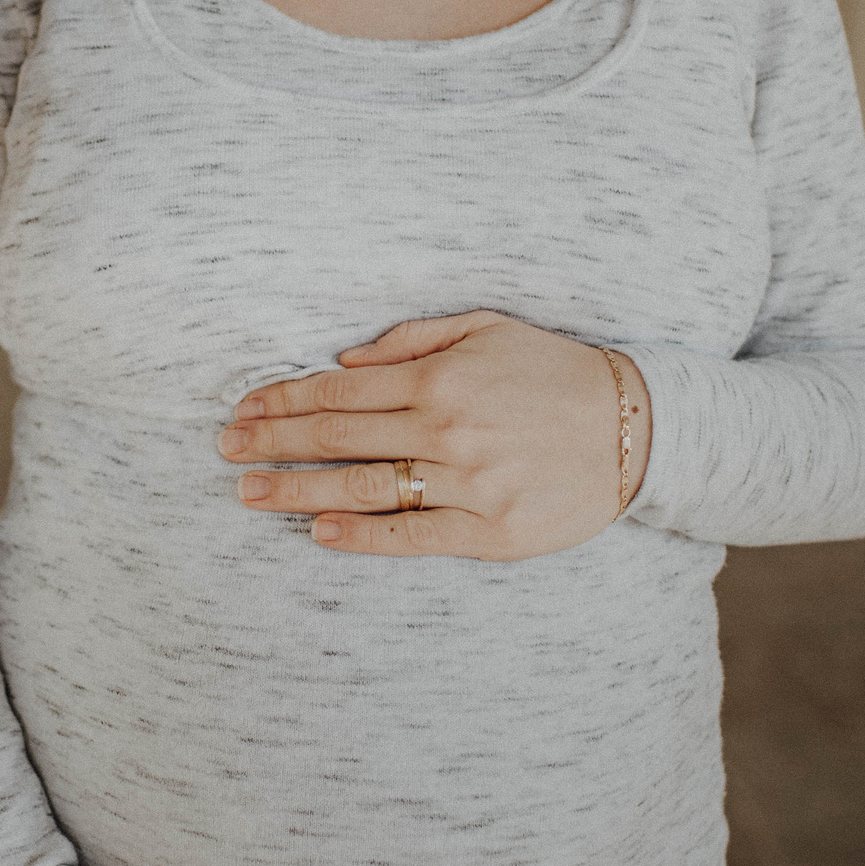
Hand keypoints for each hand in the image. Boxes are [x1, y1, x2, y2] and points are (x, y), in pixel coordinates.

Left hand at [219, 310, 651, 559]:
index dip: (283, 400)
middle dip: (273, 443)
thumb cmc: (554, 373)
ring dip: (298, 491)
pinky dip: (362, 535)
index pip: (339, 389)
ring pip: (363, 487)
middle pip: (338, 436)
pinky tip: (319, 532)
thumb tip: (346, 358)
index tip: (242, 410)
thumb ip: (413, 339)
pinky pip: (413, 535)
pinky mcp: (491, 530)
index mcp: (440, 377)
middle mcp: (447, 427)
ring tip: (250, 495)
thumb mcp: (488, 329)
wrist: (638, 428)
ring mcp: (468, 482)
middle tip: (226, 452)